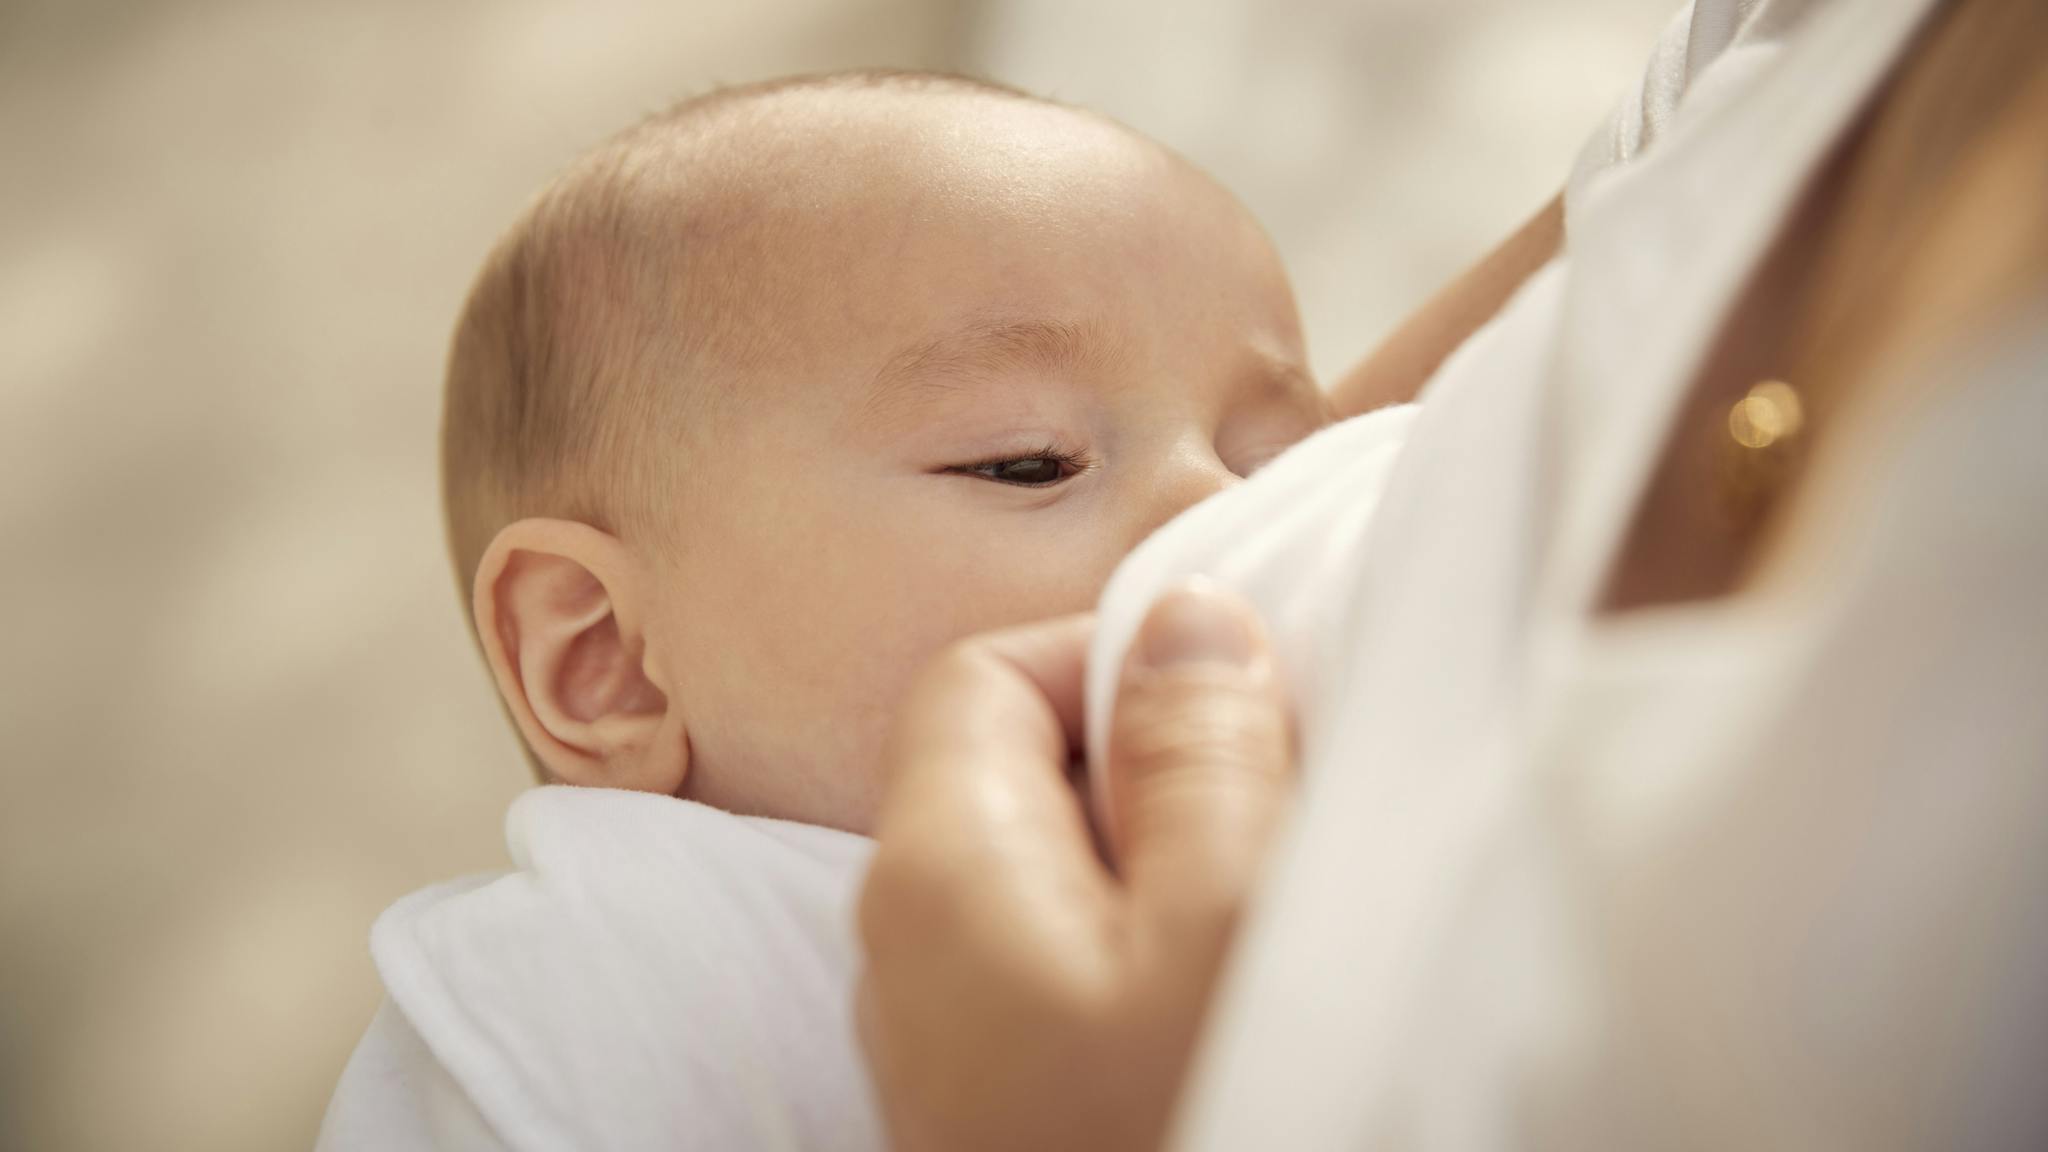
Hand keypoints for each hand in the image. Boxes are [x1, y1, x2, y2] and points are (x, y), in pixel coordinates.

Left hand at [857, 581, 1295, 1151]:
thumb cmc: (1184, 1134)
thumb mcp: (1228, 928)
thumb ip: (1200, 754)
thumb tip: (1180, 617)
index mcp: (934, 872)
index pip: (984, 671)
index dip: (1115, 655)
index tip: (1242, 704)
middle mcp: (901, 952)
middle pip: (1017, 775)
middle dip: (1156, 767)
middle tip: (1278, 821)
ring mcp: (940, 1042)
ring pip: (1050, 880)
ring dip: (1162, 870)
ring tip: (1264, 925)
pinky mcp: (990, 1106)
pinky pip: (1058, 973)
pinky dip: (1143, 957)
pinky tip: (1220, 1007)